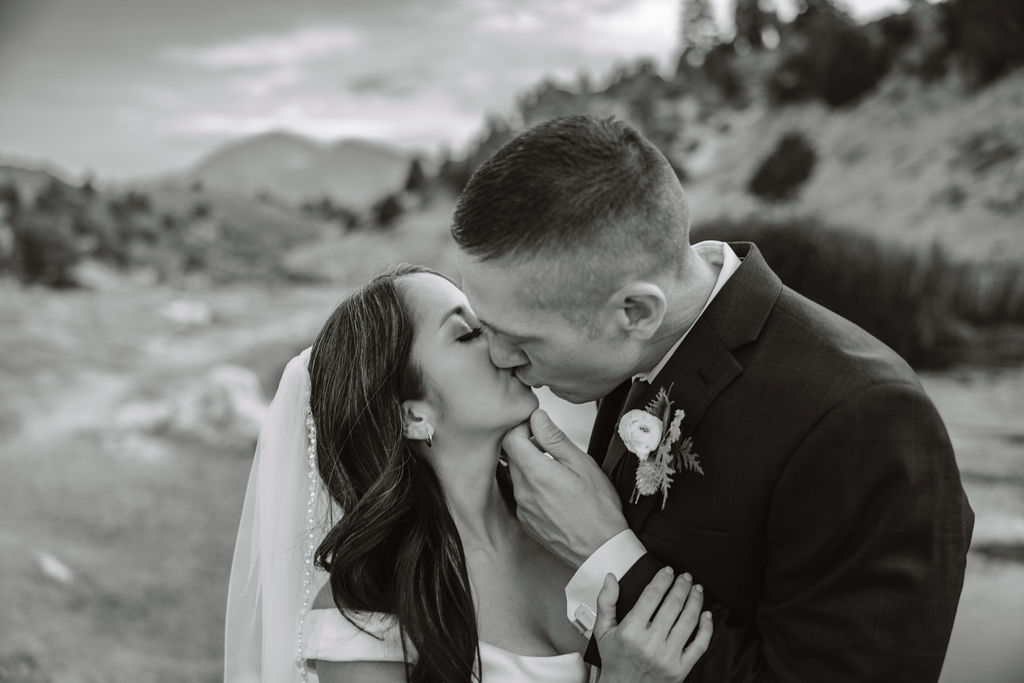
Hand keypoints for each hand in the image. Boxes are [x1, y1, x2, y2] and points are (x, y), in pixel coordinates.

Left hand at [501, 409, 626, 566]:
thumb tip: (537, 417)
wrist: (601, 550)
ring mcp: (522, 508)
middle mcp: (523, 491)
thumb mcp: (582, 464)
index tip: (538, 428)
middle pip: (512, 456)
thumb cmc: (598, 508)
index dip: (523, 428)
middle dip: (527, 447)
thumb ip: (554, 438)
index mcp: (536, 473)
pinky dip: (533, 488)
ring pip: (517, 476)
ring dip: (530, 468)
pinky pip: (522, 496)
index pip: (510, 438)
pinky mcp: (526, 521)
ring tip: (557, 473)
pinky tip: (554, 494)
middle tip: (552, 449)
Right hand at [594, 568, 712, 682]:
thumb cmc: (614, 658)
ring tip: (697, 589)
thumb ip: (605, 602)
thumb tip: (610, 577)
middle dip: (682, 586)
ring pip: (688, 621)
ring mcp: (667, 657)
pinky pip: (700, 645)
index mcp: (630, 632)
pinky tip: (706, 614)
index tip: (668, 570)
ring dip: (695, 601)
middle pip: (672, 605)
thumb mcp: (602, 630)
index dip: (662, 579)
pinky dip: (706, 628)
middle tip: (686, 576)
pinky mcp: (680, 669)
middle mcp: (650, 644)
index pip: (651, 596)